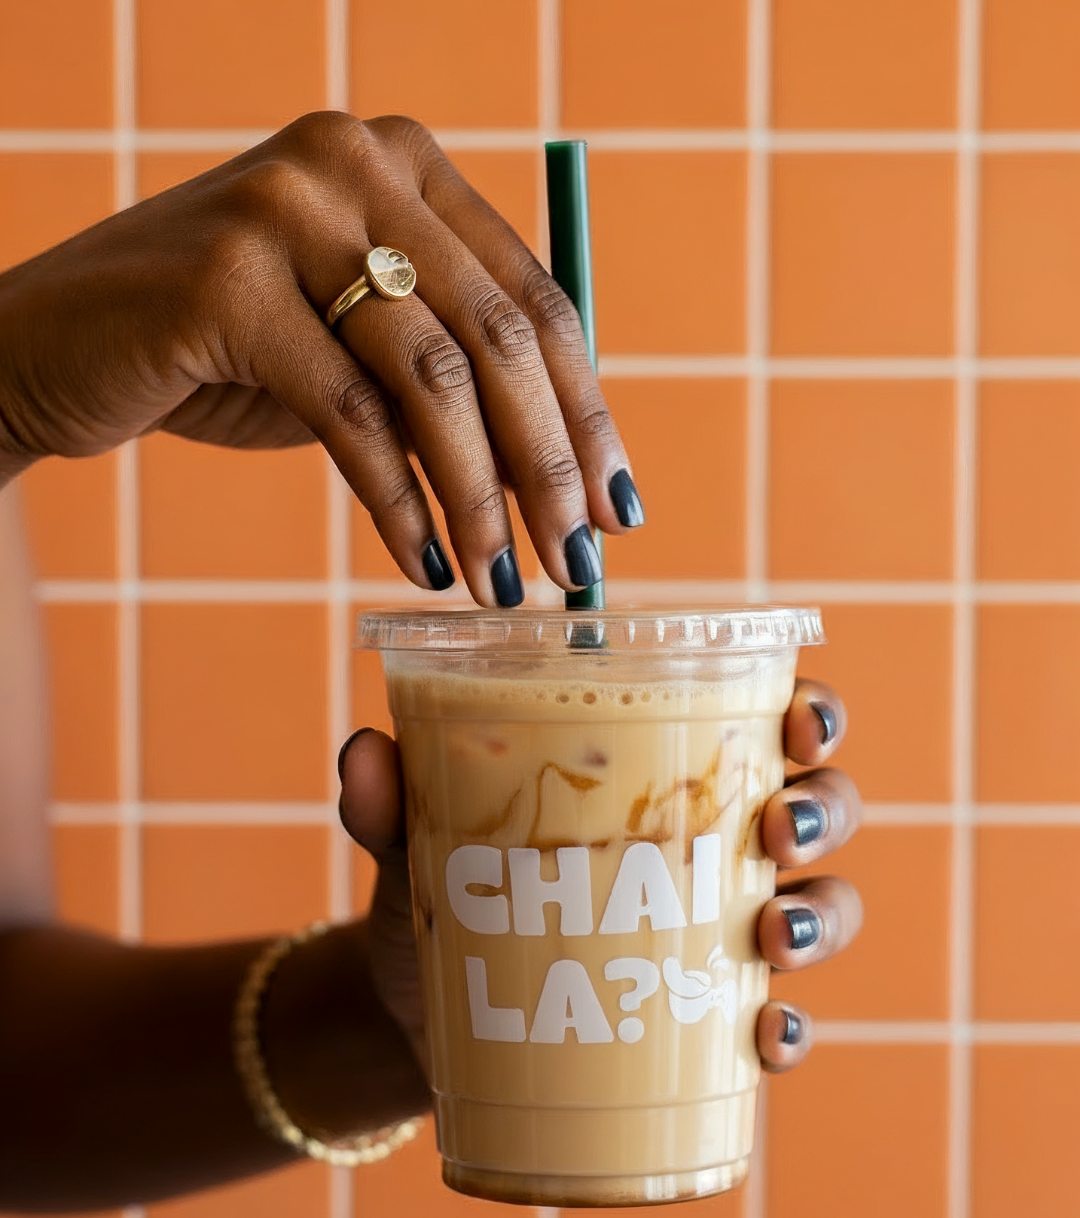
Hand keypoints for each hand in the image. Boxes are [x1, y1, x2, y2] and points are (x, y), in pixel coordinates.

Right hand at [0, 112, 641, 604]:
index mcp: (408, 168)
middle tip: (575, 565)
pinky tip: (422, 564)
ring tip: (500, 584)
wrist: (62, 344)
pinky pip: (349, 415)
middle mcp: (356, 166)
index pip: (536, 299)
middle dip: (550, 466)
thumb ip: (451, 376)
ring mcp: (289, 211)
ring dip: (480, 499)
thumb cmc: (229, 353)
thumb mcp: (358, 346)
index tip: (620, 508)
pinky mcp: (225, 283)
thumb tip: (568, 475)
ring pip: (431, 378)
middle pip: (498, 336)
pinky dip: (396, 502)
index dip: (589, 412)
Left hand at [337, 679, 861, 1078]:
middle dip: (824, 808)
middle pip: (820, 807)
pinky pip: (777, 1022)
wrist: (419, 1019)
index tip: (796, 718)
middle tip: (778, 824)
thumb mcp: (415, 844)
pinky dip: (786, 1029)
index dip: (811, 711)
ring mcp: (719, 936)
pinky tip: (765, 1036)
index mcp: (666, 773)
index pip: (766, 719)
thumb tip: (363, 752)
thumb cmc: (445, 898)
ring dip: (818, 916)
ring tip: (769, 933)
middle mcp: (716, 846)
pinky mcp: (704, 1021)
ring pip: (820, 909)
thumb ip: (390, 800)